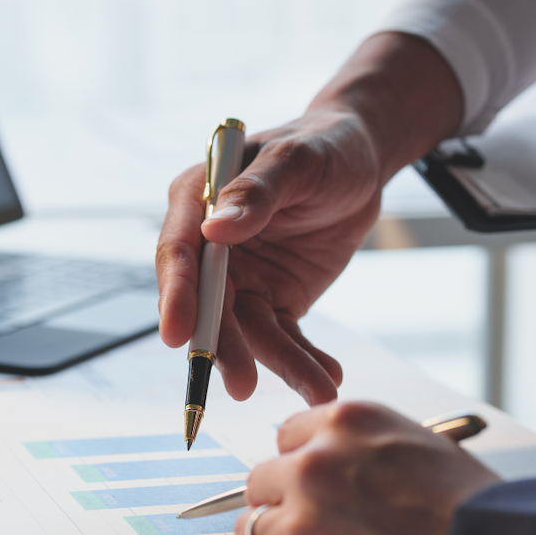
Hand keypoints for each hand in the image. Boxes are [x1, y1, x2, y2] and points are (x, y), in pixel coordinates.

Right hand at [156, 33, 462, 403]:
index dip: (176, 294)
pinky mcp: (274, 298)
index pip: (179, 251)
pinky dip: (301, 360)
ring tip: (316, 389)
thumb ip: (258, 192)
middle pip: (207, 303)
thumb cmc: (322, 145)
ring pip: (247, 331)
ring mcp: (241, 276)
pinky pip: (282, 337)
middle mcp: (210, 243)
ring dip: (276, 363)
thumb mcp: (297, 160)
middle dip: (224, 346)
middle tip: (241, 384)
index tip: (177, 335)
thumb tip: (216, 227)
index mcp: (198, 198)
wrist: (360, 161)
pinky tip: (325, 376)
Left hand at [234, 401, 499, 534]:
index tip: (312, 483)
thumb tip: (330, 459)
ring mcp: (302, 524)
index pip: (287, 437)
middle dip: (283, 503)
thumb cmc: (472, 513)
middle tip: (316, 526)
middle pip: (261, 481)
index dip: (301, 463)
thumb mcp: (420, 446)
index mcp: (344, 424)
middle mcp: (313, 465)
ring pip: (255, 531)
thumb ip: (363, 448)